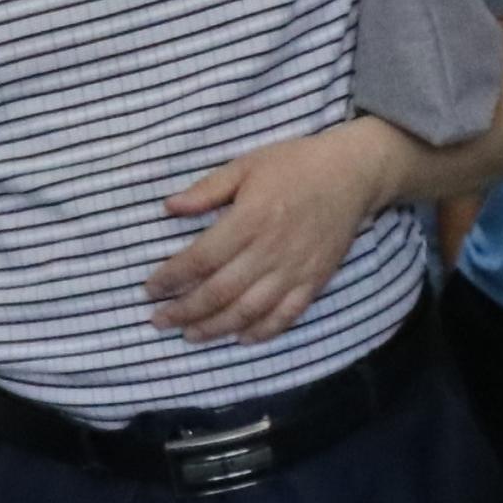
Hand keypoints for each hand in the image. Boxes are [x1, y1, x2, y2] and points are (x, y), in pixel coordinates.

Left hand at [146, 123, 404, 344]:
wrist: (352, 174)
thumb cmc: (294, 164)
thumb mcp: (246, 165)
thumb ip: (207, 189)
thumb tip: (169, 208)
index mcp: (251, 218)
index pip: (202, 258)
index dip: (173, 277)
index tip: (150, 288)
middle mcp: (270, 250)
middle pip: (220, 291)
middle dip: (185, 311)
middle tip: (159, 320)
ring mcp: (294, 270)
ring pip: (249, 310)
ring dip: (216, 328)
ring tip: (190, 335)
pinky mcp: (314, 281)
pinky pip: (286, 316)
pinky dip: (262, 332)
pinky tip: (240, 338)